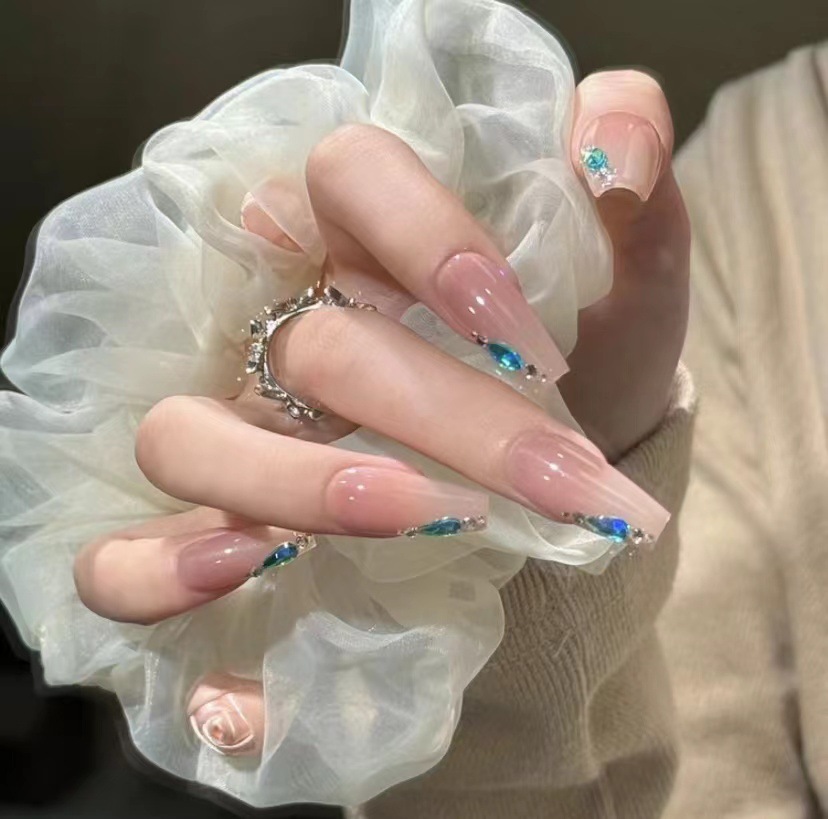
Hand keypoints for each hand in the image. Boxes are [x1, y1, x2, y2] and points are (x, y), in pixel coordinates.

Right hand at [73, 70, 688, 756]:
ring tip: (419, 516)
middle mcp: (281, 319)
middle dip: (446, 417)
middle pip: (314, 344)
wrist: (562, 477)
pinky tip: (252, 569)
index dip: (427, 238)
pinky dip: (161, 570)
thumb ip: (636, 201)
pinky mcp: (214, 520)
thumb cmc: (587, 371)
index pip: (349, 177)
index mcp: (368, 240)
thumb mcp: (631, 290)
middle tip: (559, 479)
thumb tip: (612, 158)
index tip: (528, 335)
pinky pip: (118, 554)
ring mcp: (232, 421)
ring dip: (296, 483)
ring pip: (188, 436)